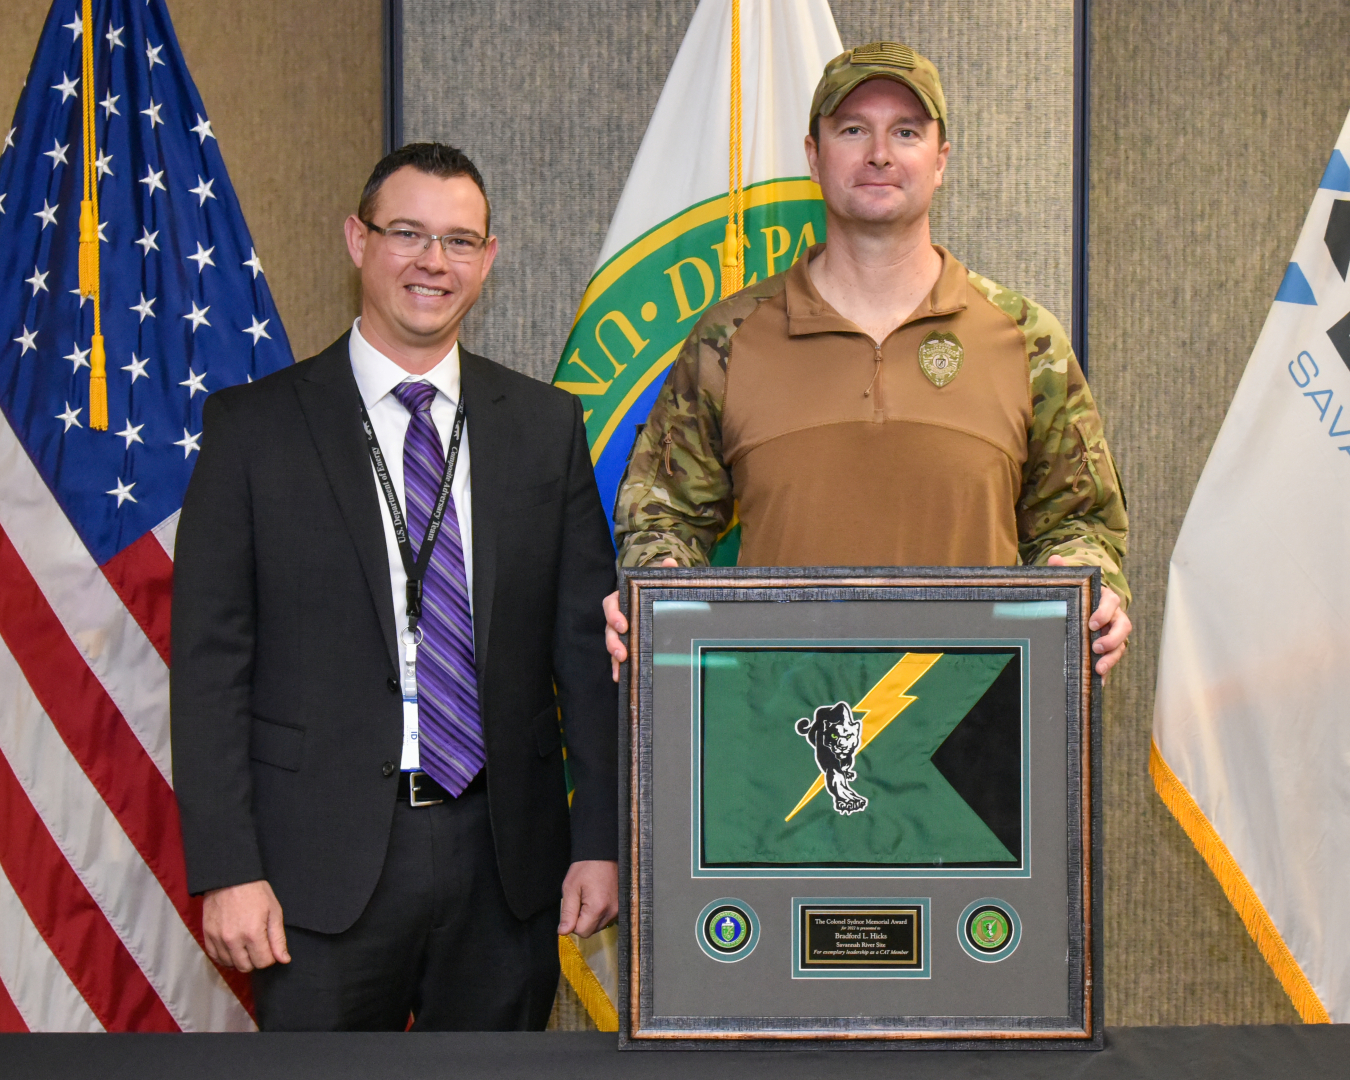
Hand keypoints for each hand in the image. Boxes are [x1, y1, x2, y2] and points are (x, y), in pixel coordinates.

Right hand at [202, 880, 289, 971]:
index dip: (270, 957)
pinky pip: (215, 957)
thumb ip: (278, 938)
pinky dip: (225, 956)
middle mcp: (233, 940)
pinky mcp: (207, 936)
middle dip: (255, 960)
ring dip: (240, 959)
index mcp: (253, 934)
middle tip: (258, 945)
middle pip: (246, 967)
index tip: (269, 946)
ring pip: (230, 964)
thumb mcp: (274, 911)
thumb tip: (284, 959)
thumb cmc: (255, 892)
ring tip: (245, 945)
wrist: (230, 878)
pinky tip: (233, 947)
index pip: (263, 962)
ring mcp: (218, 939)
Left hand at [558, 859, 618, 937]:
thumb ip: (567, 913)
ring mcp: (618, 909)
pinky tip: (597, 898)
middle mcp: (611, 912)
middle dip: (582, 920)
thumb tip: (563, 932)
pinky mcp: (621, 906)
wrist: (602, 853)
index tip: (573, 907)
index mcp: (597, 908)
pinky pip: (607, 918)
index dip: (573, 923)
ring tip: (589, 897)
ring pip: (599, 926)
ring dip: (591, 917)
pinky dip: (600, 913)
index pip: (582, 932)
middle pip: (591, 931)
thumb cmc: (586, 867)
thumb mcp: (570, 888)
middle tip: (580, 900)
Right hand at [604, 558, 677, 681]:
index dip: (613, 614)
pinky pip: (618, 658)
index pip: (611, 604)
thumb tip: (670, 562)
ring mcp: (621, 633)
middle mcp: (618, 616)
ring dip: (614, 656)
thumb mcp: (660, 582)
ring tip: (621, 665)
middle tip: (621, 652)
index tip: (623, 624)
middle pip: (609, 629)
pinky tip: (620, 678)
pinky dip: (617, 667)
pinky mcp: (626, 646)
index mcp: (623, 599)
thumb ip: (663, 573)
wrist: (658, 604)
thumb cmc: (655, 593)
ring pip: (612, 644)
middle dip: (613, 641)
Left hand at [1047, 555, 1131, 678]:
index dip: (1104, 613)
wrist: (1084, 606)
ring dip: (1112, 658)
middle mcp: (1115, 617)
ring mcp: (1114, 635)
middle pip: (1123, 627)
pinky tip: (1097, 682)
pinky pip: (1112, 660)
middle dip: (1111, 638)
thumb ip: (1065, 571)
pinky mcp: (1110, 649)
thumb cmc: (1079, 594)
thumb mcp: (1072, 582)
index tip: (1092, 623)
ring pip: (1121, 646)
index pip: (1111, 603)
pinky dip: (1106, 672)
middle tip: (1096, 647)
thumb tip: (1055, 559)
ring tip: (1099, 669)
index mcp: (1106, 599)